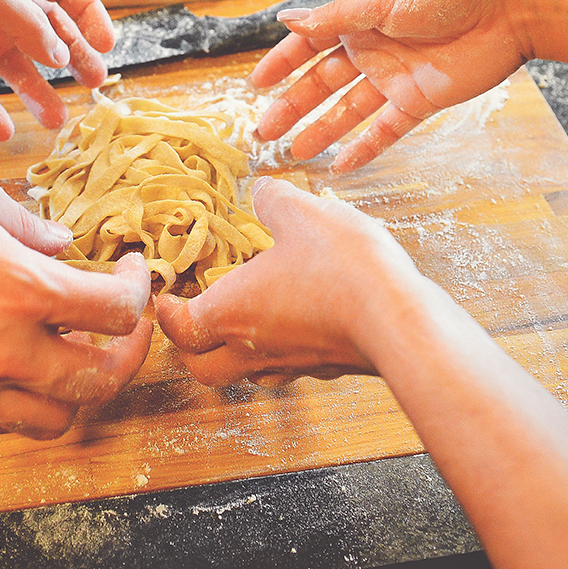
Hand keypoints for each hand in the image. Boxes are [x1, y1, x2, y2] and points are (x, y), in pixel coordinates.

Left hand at [0, 0, 115, 140]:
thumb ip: (26, 22)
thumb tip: (62, 54)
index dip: (90, 15)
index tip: (107, 47)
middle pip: (42, 28)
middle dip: (70, 58)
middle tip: (92, 89)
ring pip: (7, 61)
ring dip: (32, 90)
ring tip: (55, 121)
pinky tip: (0, 132)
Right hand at [0, 158, 150, 438]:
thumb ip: (25, 219)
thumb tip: (60, 244)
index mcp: (20, 290)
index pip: (117, 312)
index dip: (138, 291)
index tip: (132, 273)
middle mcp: (2, 351)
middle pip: (101, 380)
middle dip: (129, 354)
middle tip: (127, 329)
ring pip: (53, 418)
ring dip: (77, 388)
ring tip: (72, 353)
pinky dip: (18, 392)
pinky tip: (9, 356)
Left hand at [154, 177, 428, 386]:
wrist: (401, 319)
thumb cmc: (342, 269)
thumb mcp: (301, 212)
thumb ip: (274, 199)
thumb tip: (264, 192)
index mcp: (231, 312)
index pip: (178, 328)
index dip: (166, 314)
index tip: (166, 298)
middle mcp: (254, 349)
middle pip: (203, 369)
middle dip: (190, 349)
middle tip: (194, 322)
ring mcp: (293, 365)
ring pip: (247, 376)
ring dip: (234, 357)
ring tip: (243, 326)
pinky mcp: (328, 369)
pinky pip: (290, 372)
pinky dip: (280, 355)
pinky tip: (297, 327)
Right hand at [250, 0, 530, 171]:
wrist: (507, 9)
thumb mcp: (381, 1)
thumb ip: (334, 19)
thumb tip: (287, 21)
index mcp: (360, 19)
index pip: (310, 44)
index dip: (282, 63)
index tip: (257, 84)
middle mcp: (373, 49)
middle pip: (323, 83)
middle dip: (293, 106)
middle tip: (266, 132)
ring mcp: (395, 78)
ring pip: (348, 111)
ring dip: (322, 130)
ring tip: (295, 152)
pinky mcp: (419, 102)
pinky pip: (385, 130)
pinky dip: (364, 148)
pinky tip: (340, 166)